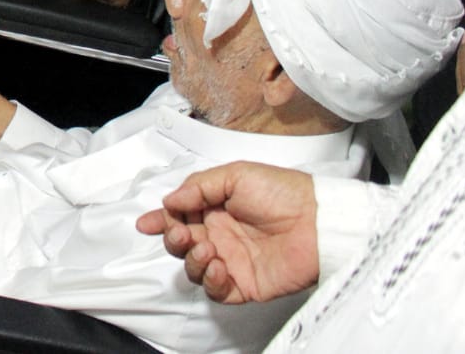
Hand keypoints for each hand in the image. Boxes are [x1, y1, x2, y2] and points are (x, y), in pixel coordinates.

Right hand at [136, 162, 319, 303]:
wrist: (317, 222)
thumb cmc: (284, 192)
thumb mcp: (237, 174)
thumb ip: (198, 186)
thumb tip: (170, 201)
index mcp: (216, 207)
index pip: (180, 216)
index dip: (161, 220)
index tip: (147, 223)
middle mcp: (221, 234)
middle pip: (181, 243)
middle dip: (173, 238)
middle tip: (180, 232)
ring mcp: (232, 260)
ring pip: (193, 267)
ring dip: (191, 259)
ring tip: (205, 249)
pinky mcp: (244, 284)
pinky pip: (216, 290)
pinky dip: (210, 281)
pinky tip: (218, 265)